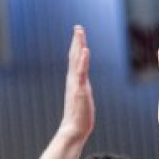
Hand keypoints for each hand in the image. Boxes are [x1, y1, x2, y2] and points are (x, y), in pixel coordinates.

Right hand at [60, 26, 93, 142]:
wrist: (74, 130)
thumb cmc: (79, 119)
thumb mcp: (81, 100)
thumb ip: (81, 92)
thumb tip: (82, 89)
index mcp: (74, 82)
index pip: (75, 61)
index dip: (76, 47)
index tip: (78, 34)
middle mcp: (73, 80)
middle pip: (74, 56)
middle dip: (76, 41)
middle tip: (78, 27)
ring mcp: (76, 84)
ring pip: (77, 61)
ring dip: (78, 45)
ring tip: (79, 32)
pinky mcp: (80, 90)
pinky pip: (81, 73)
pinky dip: (83, 61)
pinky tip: (85, 50)